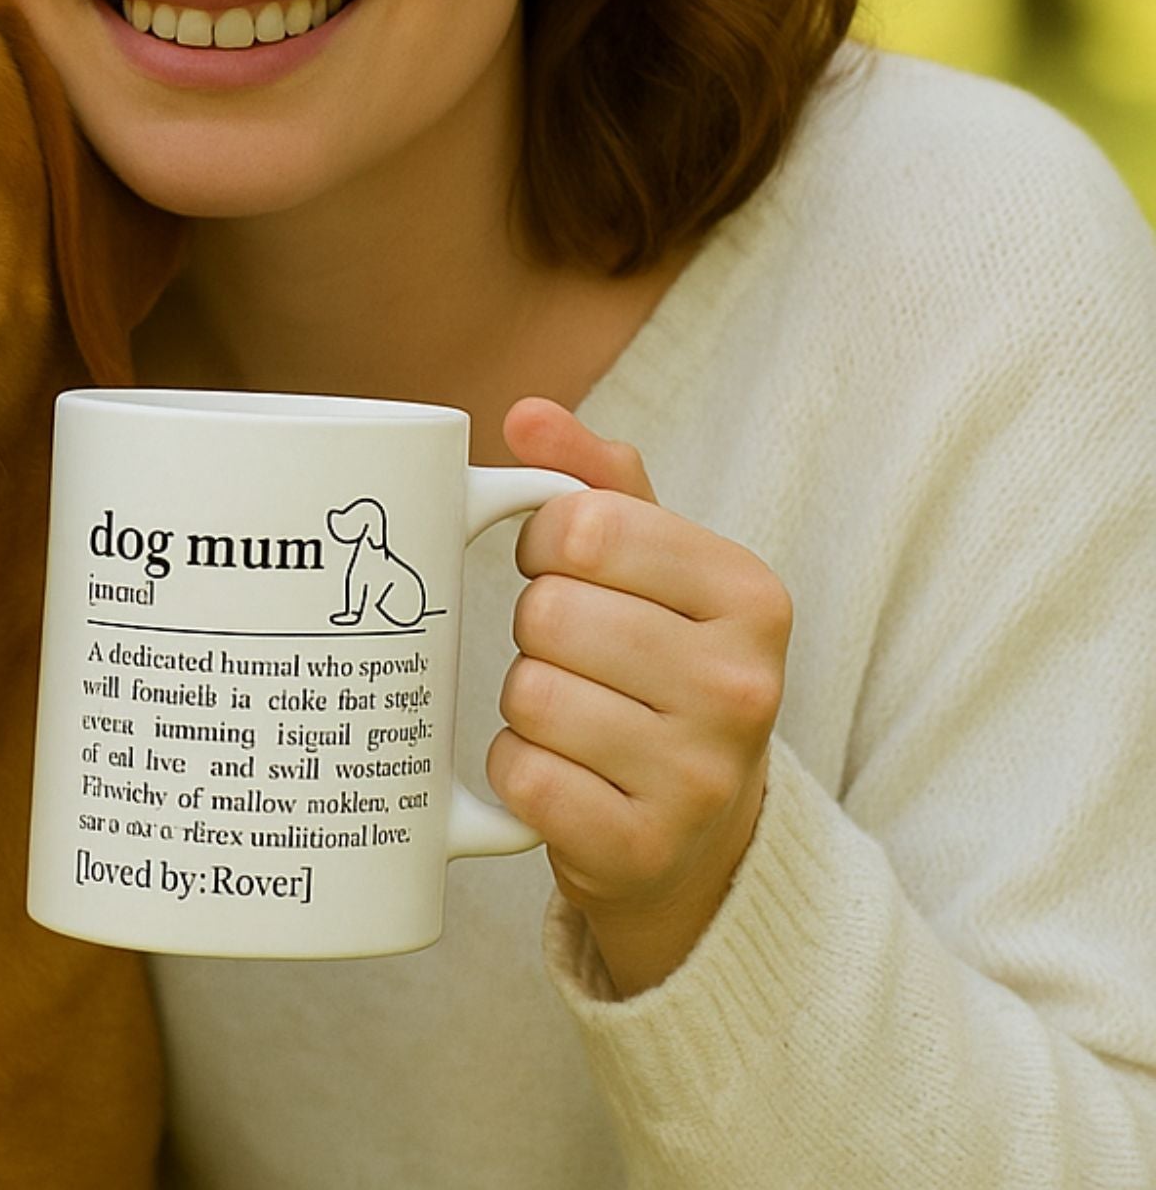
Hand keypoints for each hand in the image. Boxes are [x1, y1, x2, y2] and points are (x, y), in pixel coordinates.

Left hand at [489, 397, 791, 996]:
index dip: (545, 541)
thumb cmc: (659, 663)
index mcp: (751, 594)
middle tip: (572, 653)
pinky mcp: (642, 853)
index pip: (587, 524)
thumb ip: (589, 475)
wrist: (700, 835)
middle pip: (549, 612)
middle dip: (536, 627)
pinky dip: (517, 769)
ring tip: (571, 713)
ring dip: (524, 701)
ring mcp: (699, 779)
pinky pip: (522, 776)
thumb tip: (525, 415)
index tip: (564, 567)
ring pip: (529, 694)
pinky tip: (561, 772)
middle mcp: (742, 686)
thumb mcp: (650, 560)